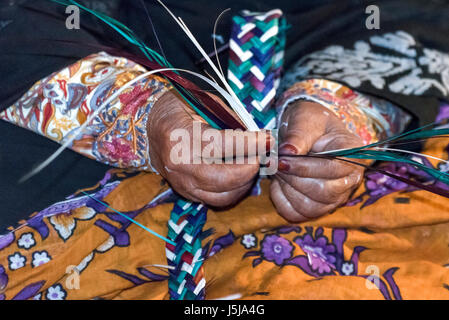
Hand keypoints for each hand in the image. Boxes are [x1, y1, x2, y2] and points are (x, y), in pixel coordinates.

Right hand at [148, 90, 269, 207]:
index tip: (269, 139)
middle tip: (261, 155)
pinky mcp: (186, 194)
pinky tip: (241, 174)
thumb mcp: (201, 101)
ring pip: (223, 196)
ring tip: (252, 164)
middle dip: (250, 168)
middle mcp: (178, 167)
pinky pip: (216, 200)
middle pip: (224, 179)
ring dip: (245, 182)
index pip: (222, 146)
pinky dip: (234, 190)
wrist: (150, 127)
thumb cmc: (178, 107)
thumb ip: (228, 116)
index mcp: (178, 138)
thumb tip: (259, 134)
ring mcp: (181, 184)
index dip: (250, 144)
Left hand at [270, 101, 364, 221]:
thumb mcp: (305, 119)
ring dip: (287, 190)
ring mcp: (336, 196)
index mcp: (352, 153)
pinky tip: (277, 184)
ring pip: (310, 207)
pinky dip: (282, 201)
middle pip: (323, 192)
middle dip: (293, 179)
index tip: (281, 160)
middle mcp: (349, 179)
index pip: (333, 169)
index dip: (304, 167)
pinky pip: (297, 214)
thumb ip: (298, 134)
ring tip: (277, 171)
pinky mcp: (318, 207)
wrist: (305, 131)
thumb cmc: (309, 122)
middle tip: (275, 163)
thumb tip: (288, 152)